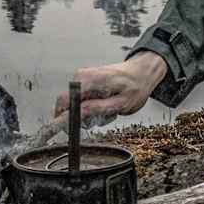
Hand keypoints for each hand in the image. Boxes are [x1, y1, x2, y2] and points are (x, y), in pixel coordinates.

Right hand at [54, 52, 168, 123]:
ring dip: (87, 114)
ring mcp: (81, 77)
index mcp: (90, 79)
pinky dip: (89, 107)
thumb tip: (79, 113)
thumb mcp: (120, 103)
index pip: (63, 100)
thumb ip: (98, 108)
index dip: (61, 118)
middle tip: (98, 119)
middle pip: (65, 104)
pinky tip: (104, 105)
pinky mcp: (83, 81)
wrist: (141, 73)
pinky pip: (78, 100)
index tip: (65, 131)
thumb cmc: (135, 86)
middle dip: (79, 117)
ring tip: (106, 111)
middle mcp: (82, 75)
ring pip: (72, 104)